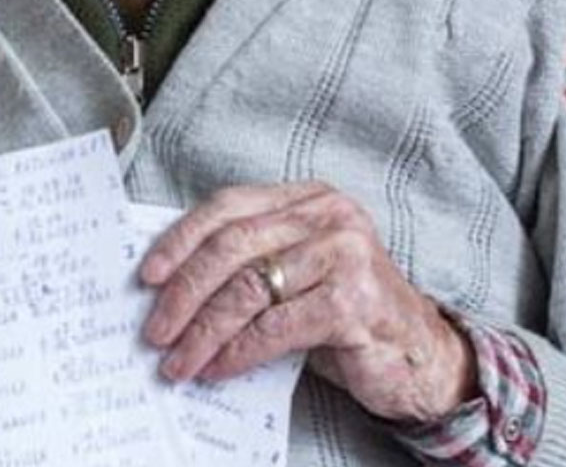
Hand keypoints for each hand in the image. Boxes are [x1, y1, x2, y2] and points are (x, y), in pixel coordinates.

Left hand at [139, 182, 473, 423]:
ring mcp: (346, 255)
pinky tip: (218, 368)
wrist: (418, 355)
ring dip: (204, 331)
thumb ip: (247, 266)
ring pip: (249, 290)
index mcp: (307, 198)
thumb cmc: (345, 313)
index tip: (147, 275)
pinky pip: (276, 327)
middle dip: (184, 292)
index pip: (227, 207)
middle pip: (232, 246)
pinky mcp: (354, 301)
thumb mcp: (294, 274)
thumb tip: (167, 288)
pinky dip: (239, 351)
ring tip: (179, 360)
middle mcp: (328, 216)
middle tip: (155, 329)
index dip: (181, 239)